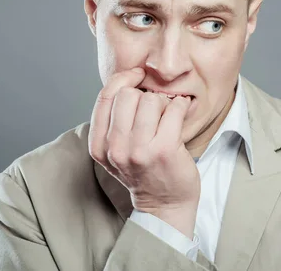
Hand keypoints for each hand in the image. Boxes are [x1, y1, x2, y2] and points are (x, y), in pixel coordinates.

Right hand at [88, 68, 199, 237]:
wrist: (164, 205)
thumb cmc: (144, 171)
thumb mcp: (117, 150)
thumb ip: (115, 120)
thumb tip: (128, 78)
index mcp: (100, 146)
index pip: (106, 96)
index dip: (123, 78)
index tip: (137, 76)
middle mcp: (116, 148)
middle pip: (128, 95)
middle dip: (145, 95)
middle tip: (155, 110)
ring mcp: (140, 150)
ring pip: (150, 100)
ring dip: (163, 103)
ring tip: (167, 117)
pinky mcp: (164, 150)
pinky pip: (173, 108)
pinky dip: (180, 106)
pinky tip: (179, 115)